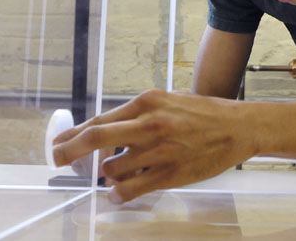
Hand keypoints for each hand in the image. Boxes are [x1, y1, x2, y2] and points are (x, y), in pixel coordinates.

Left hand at [52, 89, 255, 202]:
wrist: (239, 128)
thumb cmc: (205, 114)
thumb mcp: (169, 101)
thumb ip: (139, 115)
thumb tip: (108, 130)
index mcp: (148, 102)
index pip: (100, 120)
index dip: (73, 134)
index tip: (58, 143)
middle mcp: (149, 124)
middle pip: (95, 139)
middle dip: (69, 152)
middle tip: (56, 159)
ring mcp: (158, 150)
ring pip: (111, 168)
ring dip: (108, 173)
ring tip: (118, 172)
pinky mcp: (168, 174)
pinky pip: (129, 189)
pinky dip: (117, 193)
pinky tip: (118, 193)